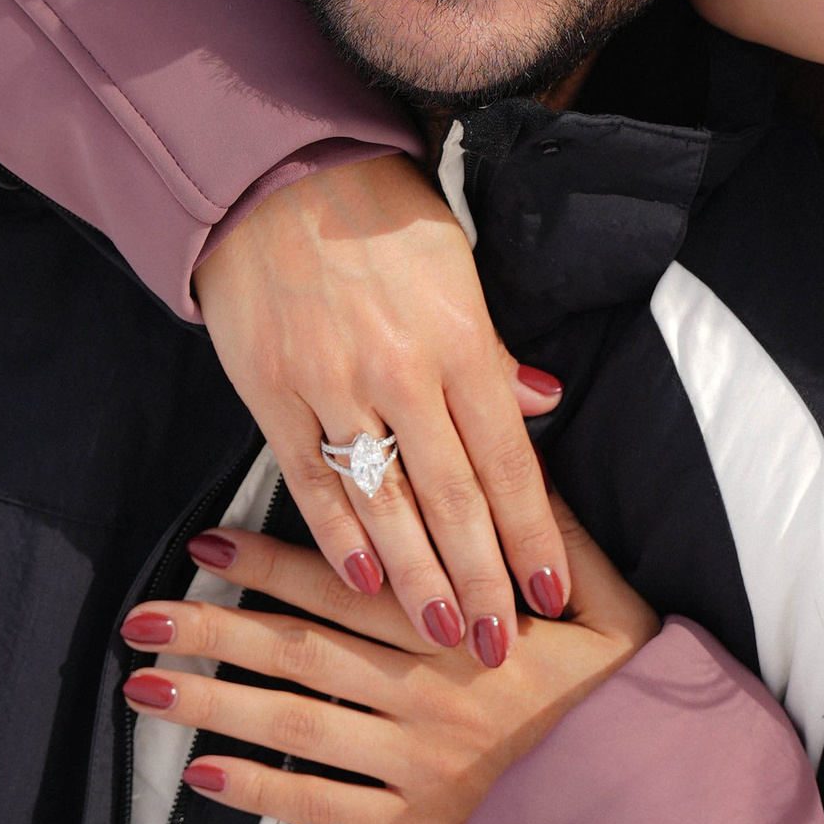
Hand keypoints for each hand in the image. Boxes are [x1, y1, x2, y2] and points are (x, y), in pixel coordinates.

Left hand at [120, 503, 658, 823]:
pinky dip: (262, 794)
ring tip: (142, 689)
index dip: (275, 561)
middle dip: (214, 629)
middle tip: (141, 611)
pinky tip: (203, 777)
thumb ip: (557, 534)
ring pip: (296, 726)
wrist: (663, 819)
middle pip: (301, 651)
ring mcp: (416, 765)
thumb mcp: (612, 605)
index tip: (210, 540)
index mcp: (467, 632)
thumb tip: (518, 464)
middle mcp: (428, 694)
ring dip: (213, 705)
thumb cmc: (638, 705)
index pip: (352, 587)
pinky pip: (325, 810)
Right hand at [193, 154, 567, 655]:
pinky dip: (338, 536)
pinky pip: (310, 479)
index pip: (510, 461)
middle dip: (482, 580)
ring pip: (384, 501)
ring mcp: (332, 384)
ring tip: (441, 635)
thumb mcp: (457, 269)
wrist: (276, 175)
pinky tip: (363, 582)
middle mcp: (401, 369)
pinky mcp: (271, 392)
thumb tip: (544, 405)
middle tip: (499, 648)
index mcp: (460, 339)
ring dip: (416, 578)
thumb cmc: (382, 219)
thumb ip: (494, 351)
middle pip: (453, 497)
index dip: (532, 537)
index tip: (551, 597)